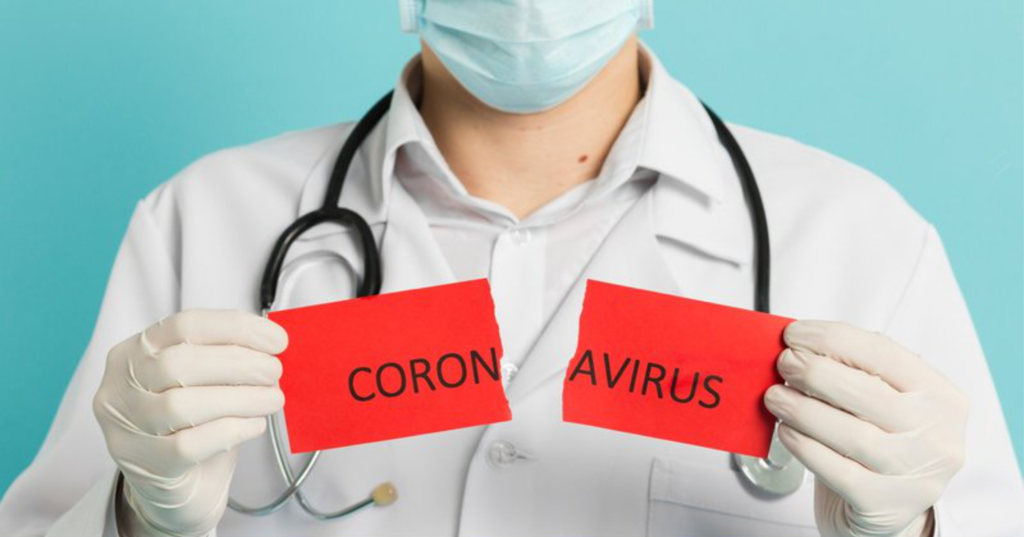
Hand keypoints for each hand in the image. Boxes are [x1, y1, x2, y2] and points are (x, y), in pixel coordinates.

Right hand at [93, 310, 286, 536]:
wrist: (179, 491)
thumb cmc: (195, 426)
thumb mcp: (204, 381)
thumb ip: (226, 357)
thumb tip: (272, 343)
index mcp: (133, 353)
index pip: (184, 325)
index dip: (236, 328)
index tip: (276, 339)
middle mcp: (120, 389)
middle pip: (178, 363)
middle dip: (238, 363)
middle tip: (275, 371)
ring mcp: (127, 431)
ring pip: (181, 405)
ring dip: (240, 398)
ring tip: (273, 399)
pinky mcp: (146, 467)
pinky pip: (189, 445)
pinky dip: (231, 430)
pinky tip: (254, 426)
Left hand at [764, 321, 967, 536]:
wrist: (888, 509)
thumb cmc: (882, 443)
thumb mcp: (883, 400)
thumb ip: (854, 370)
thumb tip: (800, 346)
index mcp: (940, 396)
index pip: (884, 354)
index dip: (832, 339)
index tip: (795, 335)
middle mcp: (936, 435)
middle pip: (867, 393)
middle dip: (814, 372)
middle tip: (784, 365)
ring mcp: (914, 474)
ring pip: (852, 434)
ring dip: (803, 409)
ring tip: (776, 397)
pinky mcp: (885, 505)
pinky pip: (837, 472)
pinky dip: (805, 447)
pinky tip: (787, 432)